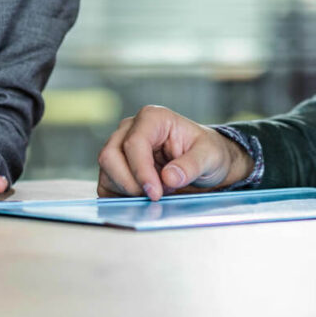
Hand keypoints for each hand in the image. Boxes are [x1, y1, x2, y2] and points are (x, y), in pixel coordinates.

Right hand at [97, 105, 253, 200]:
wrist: (204, 163)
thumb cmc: (207, 152)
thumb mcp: (210, 157)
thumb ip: (192, 165)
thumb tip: (169, 177)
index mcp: (153, 118)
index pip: (133, 143)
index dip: (141, 171)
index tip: (156, 193)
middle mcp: (131, 128)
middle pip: (110, 156)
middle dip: (131, 183)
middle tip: (156, 196)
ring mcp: (120, 147)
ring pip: (106, 172)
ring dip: (127, 191)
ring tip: (157, 193)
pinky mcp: (116, 167)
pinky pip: (105, 185)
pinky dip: (120, 197)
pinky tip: (143, 198)